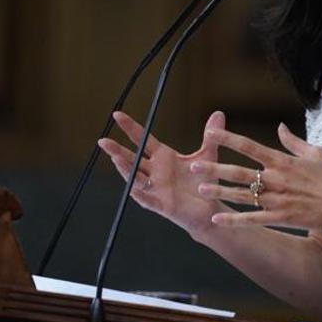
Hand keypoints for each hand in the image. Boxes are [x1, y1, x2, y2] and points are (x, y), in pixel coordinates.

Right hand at [98, 110, 227, 238]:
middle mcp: (155, 172)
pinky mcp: (161, 204)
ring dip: (124, 168)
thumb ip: (210, 136)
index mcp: (163, 158)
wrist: (209, 207)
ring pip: (135, 177)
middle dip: (117, 150)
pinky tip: (131, 186)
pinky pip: (146, 198)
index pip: (143, 140)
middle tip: (103, 140)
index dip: (130, 128)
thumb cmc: (203, 181)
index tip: (117, 115)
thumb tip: (218, 113)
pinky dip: (138, 192)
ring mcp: (156, 188)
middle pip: (132, 158)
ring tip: (114, 158)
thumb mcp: (207, 155)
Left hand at [193, 123, 321, 230]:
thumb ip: (293, 141)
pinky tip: (217, 219)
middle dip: (214, 168)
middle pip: (238, 171)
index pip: (249, 146)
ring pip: (241, 194)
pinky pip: (251, 218)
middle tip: (194, 166)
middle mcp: (275, 178)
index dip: (229, 139)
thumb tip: (280, 127)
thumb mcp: (314, 153)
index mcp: (281, 161)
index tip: (211, 133)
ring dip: (219, 192)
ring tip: (200, 189)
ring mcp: (276, 198)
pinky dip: (234, 219)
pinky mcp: (279, 217)